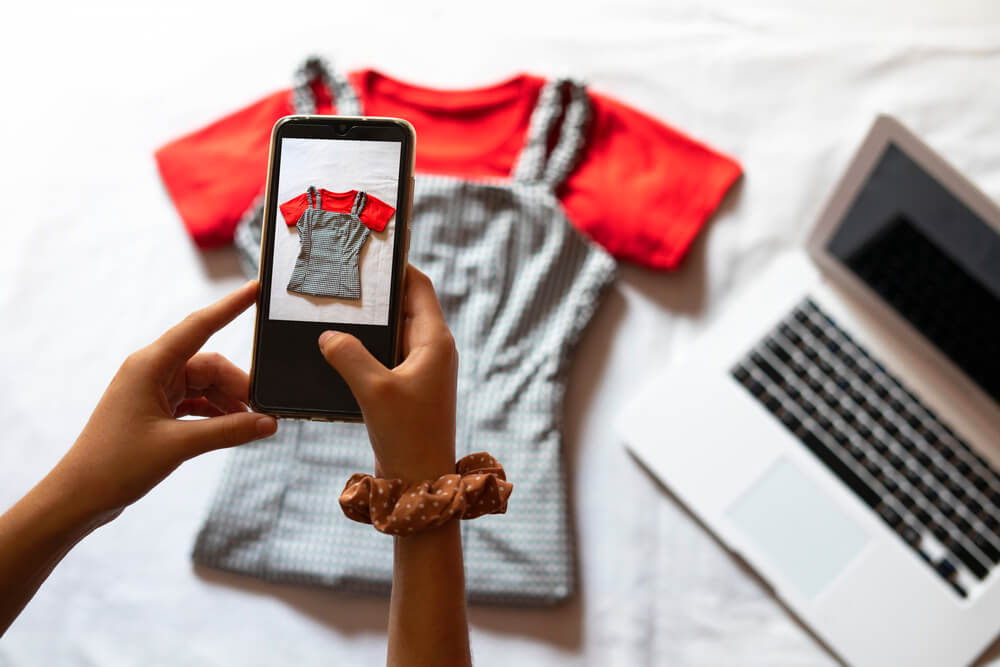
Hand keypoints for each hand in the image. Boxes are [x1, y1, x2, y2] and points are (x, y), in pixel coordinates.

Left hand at [51, 281, 276, 522]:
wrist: (78, 496)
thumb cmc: (115, 465)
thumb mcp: (179, 446)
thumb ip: (228, 431)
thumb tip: (268, 423)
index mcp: (150, 365)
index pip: (200, 325)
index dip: (231, 307)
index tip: (256, 288)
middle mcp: (151, 371)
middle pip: (209, 364)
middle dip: (238, 384)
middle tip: (263, 411)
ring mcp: (153, 390)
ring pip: (205, 384)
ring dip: (228, 402)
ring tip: (250, 425)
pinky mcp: (155, 409)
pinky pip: (195, 401)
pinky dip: (215, 413)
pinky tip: (232, 428)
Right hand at [318, 265, 456, 482]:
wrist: (421, 483)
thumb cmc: (408, 436)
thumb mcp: (374, 390)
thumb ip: (349, 355)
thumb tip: (329, 335)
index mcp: (435, 341)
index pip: (418, 286)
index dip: (397, 266)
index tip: (370, 251)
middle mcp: (433, 350)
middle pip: (404, 306)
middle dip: (376, 294)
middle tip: (343, 279)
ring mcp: (422, 370)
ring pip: (393, 332)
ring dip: (368, 324)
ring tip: (335, 309)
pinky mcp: (409, 388)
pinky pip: (386, 356)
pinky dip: (366, 348)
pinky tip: (338, 349)